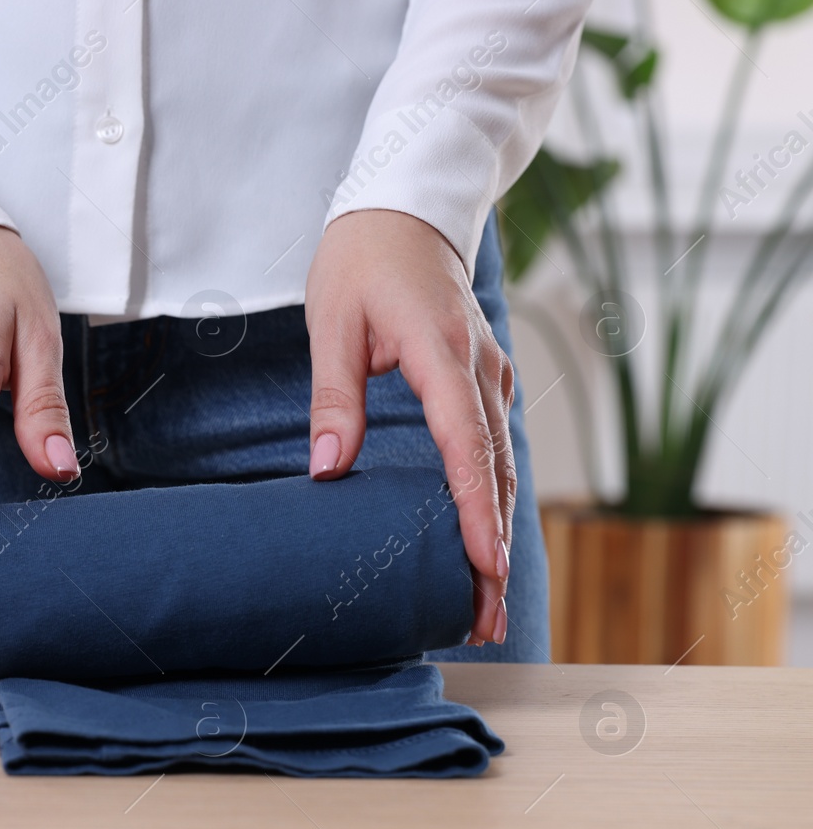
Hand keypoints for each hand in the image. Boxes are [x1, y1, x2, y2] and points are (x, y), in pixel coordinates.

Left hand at [304, 209, 513, 645]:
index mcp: (443, 354)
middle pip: (495, 473)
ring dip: (497, 535)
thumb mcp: (333, 323)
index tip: (485, 568)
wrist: (406, 207)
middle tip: (486, 622)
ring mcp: (491, 377)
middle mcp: (482, 370)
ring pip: (501, 467)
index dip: (475, 513)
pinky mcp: (486, 383)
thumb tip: (327, 471)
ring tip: (487, 603)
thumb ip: (334, 399)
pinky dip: (490, 501)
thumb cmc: (361, 261)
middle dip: (494, 551)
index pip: (466, 447)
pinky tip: (480, 545)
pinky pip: (493, 450)